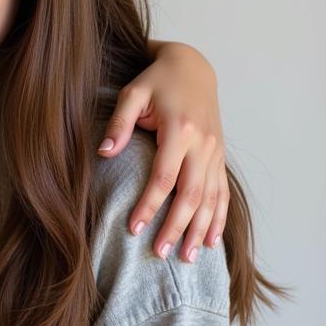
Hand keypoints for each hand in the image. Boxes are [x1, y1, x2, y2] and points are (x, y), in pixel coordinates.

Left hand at [99, 42, 227, 261]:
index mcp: (180, 130)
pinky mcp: (219, 157)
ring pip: (210, 199)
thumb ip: (119, 123)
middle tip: (160, 253)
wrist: (193, 68)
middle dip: (176, 226)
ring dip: (199, 230)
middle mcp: (203, 144)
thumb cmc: (157, 81)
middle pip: (190, 194)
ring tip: (185, 258)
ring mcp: (215, 152)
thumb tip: (104, 152)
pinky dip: (218, 219)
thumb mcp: (132, 93)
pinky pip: (222, 193)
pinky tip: (211, 242)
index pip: (164, 177)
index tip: (133, 228)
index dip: (150, 204)